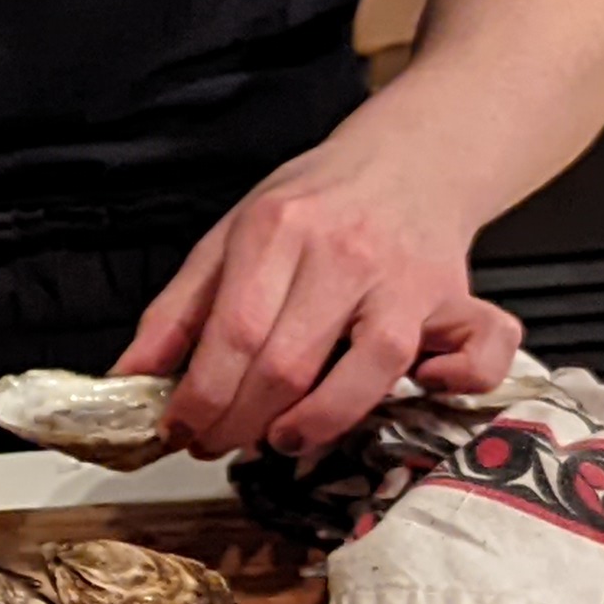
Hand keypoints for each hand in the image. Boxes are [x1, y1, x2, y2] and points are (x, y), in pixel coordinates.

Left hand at [120, 135, 518, 460]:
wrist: (409, 161)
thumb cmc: (315, 206)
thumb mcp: (231, 236)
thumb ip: (178, 309)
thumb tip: (129, 375)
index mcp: (278, 229)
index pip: (235, 331)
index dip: (203, 396)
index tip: (181, 429)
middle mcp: (345, 254)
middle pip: (289, 362)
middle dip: (242, 422)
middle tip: (219, 442)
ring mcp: (407, 280)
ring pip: (370, 369)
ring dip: (318, 423)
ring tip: (282, 438)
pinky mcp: (459, 299)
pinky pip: (474, 354)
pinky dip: (449, 383)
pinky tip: (411, 393)